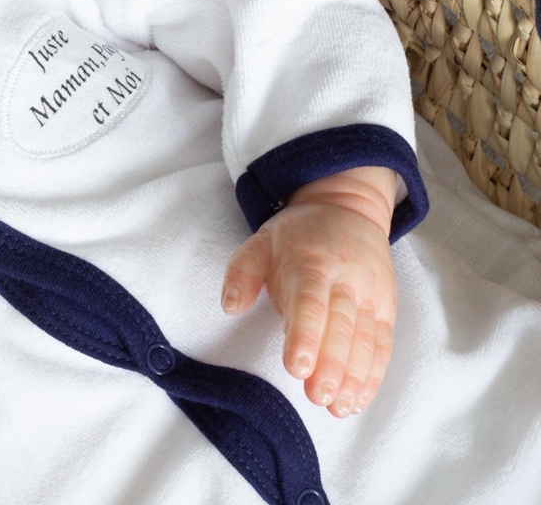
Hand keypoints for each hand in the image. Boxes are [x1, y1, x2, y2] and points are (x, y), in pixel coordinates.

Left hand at [220, 166, 397, 417]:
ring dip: (353, 375)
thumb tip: (229, 305)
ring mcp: (369, 294)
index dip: (305, 334)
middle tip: (317, 396)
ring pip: (364, 338)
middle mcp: (344, 279)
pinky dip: (373, 373)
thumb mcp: (261, 241)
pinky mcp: (385, 307)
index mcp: (310, 262)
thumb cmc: (297, 234)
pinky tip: (358, 398)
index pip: (309, 301)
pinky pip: (382, 343)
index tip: (296, 366)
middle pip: (340, 325)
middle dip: (331, 364)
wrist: (348, 209)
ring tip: (338, 406)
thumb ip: (242, 272)